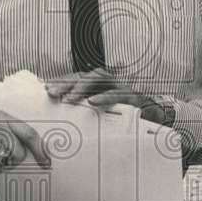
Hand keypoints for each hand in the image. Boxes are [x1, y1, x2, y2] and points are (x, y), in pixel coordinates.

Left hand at [45, 68, 170, 125]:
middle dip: (67, 82)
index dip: (62, 81)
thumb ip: (85, 115)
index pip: (77, 78)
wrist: (156, 124)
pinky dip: (106, 97)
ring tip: (70, 98)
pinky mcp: (135, 98)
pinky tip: (93, 102)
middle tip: (52, 93)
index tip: (46, 88)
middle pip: (85, 75)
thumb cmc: (126, 121)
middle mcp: (109, 84)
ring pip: (100, 78)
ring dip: (83, 85)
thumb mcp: (102, 118)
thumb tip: (61, 121)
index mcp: (100, 87)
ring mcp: (122, 88)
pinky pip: (120, 94)